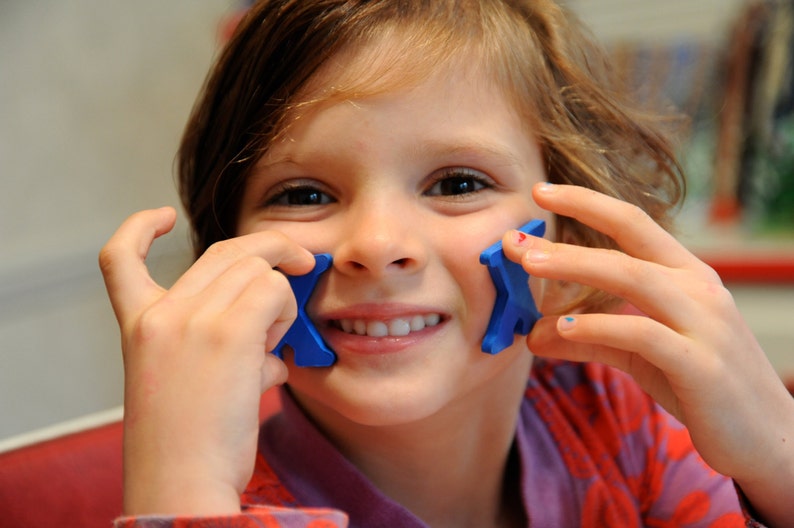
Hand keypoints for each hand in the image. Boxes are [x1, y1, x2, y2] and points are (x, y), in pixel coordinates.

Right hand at [99, 207, 314, 515]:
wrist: (181, 483)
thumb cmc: (189, 445)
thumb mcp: (183, 382)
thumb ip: (218, 342)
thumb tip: (274, 340)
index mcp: (139, 326)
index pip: (119, 258)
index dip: (137, 227)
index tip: (160, 216)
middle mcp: (162, 314)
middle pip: (226, 250)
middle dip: (270, 249)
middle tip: (300, 265)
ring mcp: (193, 319)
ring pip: (259, 268)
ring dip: (280, 298)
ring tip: (273, 344)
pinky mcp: (229, 332)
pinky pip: (274, 291)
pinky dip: (287, 313)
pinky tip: (279, 351)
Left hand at [502, 183, 793, 524]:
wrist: (768, 438)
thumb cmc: (701, 385)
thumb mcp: (641, 354)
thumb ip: (591, 338)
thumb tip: (532, 335)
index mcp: (686, 275)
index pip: (634, 222)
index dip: (586, 202)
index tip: (540, 190)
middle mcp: (699, 288)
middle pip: (628, 241)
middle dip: (569, 232)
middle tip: (514, 236)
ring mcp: (705, 324)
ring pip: (633, 277)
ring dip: (576, 265)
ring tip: (529, 263)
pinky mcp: (702, 366)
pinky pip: (644, 335)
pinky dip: (601, 326)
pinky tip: (565, 327)